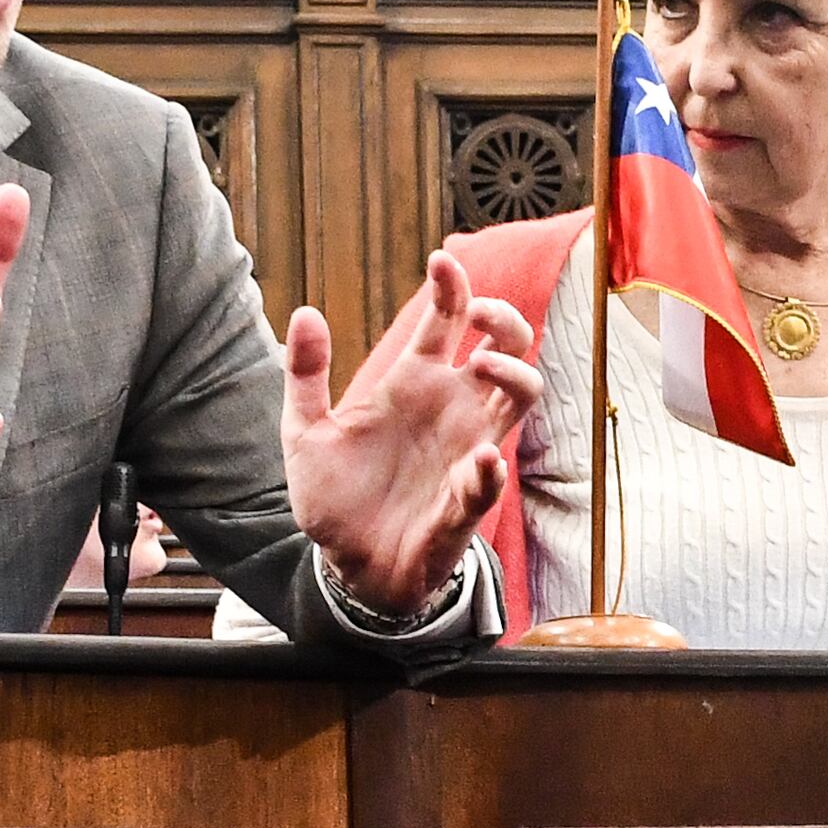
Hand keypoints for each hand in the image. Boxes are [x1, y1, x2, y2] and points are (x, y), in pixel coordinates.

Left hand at [285, 252, 544, 617]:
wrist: (348, 566)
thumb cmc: (336, 497)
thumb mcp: (304, 431)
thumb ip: (306, 375)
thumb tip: (306, 311)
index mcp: (414, 382)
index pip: (448, 319)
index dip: (453, 285)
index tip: (439, 261)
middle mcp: (451, 408)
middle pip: (506, 345)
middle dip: (503, 318)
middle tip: (478, 314)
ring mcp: (467, 450)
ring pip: (523, 394)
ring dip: (513, 374)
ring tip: (479, 367)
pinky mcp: (468, 500)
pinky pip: (491, 477)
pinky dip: (487, 468)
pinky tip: (475, 461)